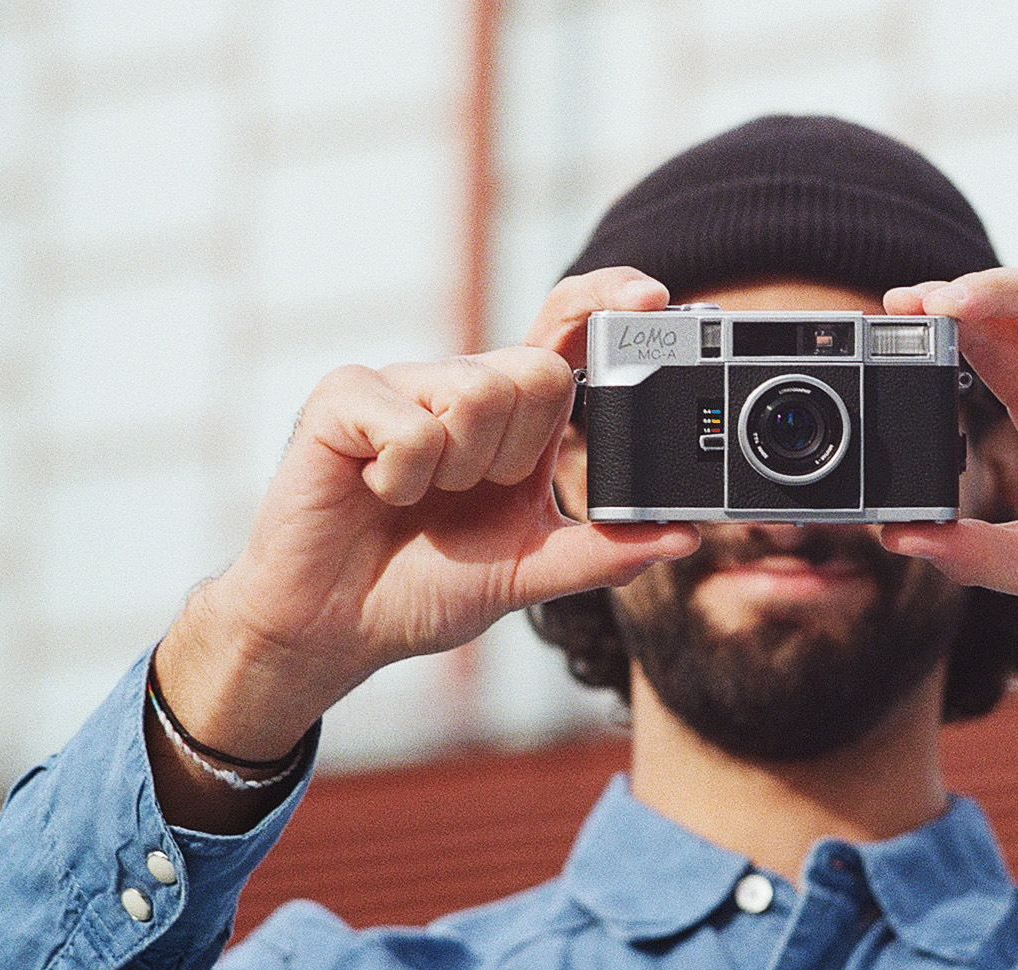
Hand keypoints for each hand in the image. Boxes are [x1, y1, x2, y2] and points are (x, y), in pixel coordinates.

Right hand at [157, 268, 697, 764]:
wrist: (333, 626)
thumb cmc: (421, 588)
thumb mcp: (527, 573)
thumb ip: (602, 553)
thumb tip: (684, 536)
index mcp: (512, 421)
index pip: (566, 333)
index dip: (606, 301)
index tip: (651, 296)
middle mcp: (461, 388)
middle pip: (539, 371)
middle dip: (517, 454)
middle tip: (469, 494)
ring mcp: (401, 384)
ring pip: (479, 391)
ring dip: (460, 469)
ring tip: (420, 497)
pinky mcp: (345, 396)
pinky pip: (412, 422)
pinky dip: (404, 477)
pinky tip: (376, 491)